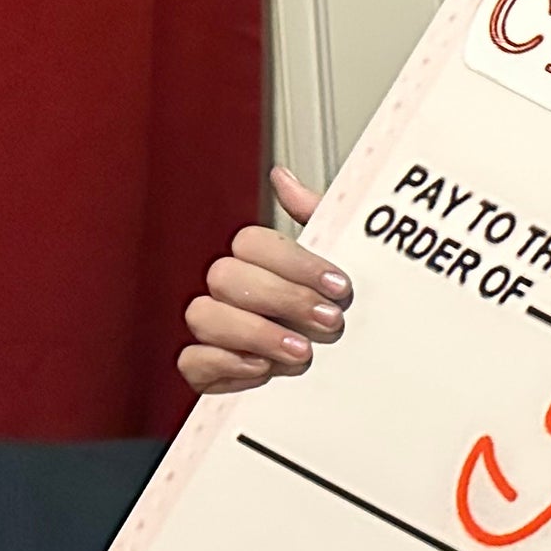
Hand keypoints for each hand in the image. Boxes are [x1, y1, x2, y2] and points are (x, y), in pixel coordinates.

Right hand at [178, 168, 348, 395]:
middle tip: (329, 320)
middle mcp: (231, 292)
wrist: (358, 373)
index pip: (251, 242)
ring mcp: (215, 330)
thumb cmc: (337, 312)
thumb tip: (282, 177)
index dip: (295, 263)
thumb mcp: (342, 260)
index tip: (339, 286)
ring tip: (301, 351)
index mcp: (259, 263)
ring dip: (256, 333)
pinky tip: (264, 369)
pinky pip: (191, 362)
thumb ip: (315, 217)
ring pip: (203, 316)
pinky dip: (226, 365)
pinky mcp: (207, 370)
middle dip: (283, 299)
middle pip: (225, 276)